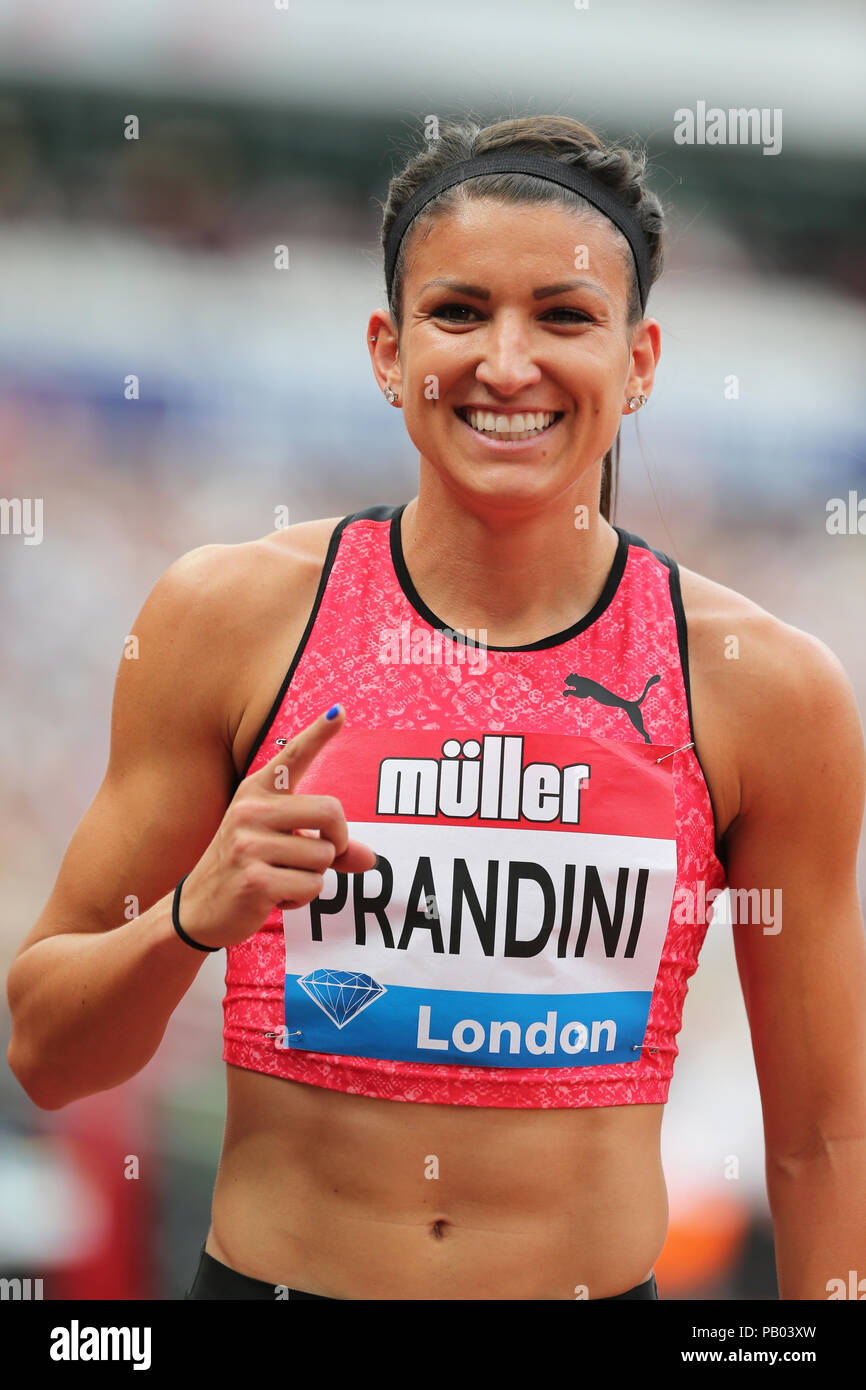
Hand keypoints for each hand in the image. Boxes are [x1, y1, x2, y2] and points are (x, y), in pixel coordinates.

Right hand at [176, 705, 374, 948]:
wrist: (198, 907)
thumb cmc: (247, 867)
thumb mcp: (281, 845)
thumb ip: (327, 845)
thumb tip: (371, 859)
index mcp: (257, 792)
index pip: (293, 756)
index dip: (319, 733)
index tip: (339, 711)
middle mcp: (251, 810)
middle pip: (332, 812)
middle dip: (337, 841)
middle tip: (318, 855)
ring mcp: (249, 844)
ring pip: (324, 857)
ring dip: (313, 875)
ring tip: (281, 877)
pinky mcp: (254, 879)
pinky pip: (311, 886)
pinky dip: (302, 898)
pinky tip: (274, 896)